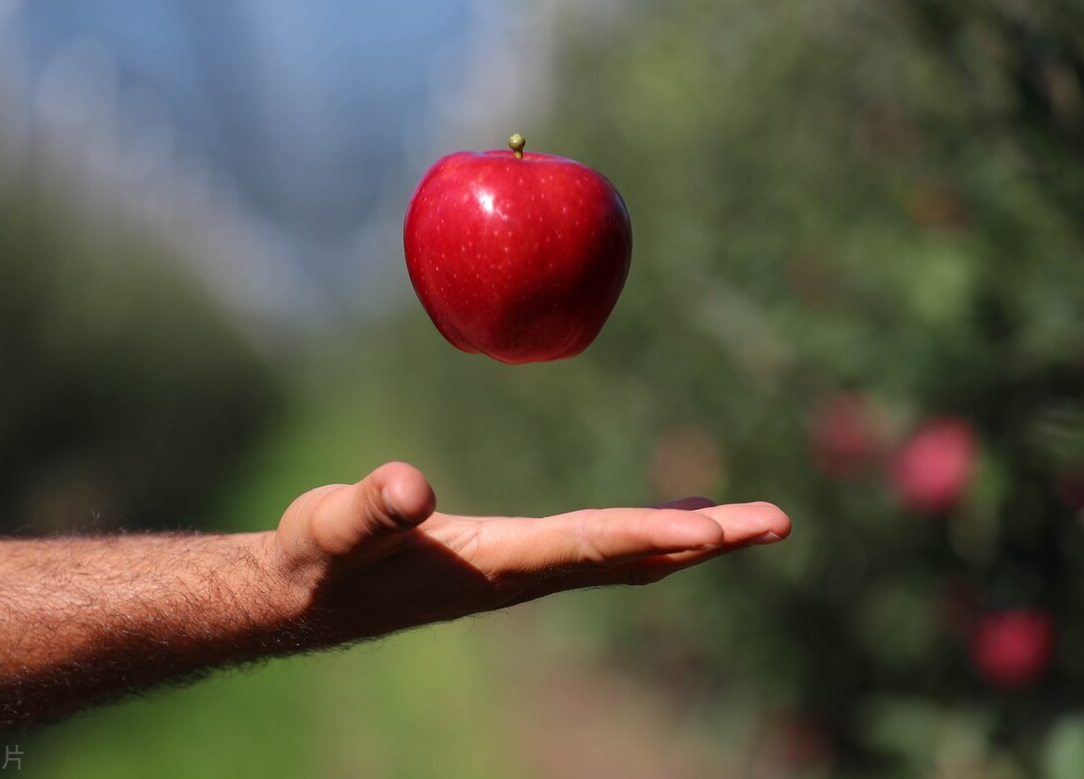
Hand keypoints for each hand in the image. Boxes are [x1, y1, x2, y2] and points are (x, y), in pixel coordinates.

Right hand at [269, 462, 790, 643]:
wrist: (305, 597)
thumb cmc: (317, 559)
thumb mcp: (332, 527)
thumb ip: (369, 510)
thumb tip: (409, 487)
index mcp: (490, 566)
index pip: (584, 546)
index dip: (648, 534)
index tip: (715, 529)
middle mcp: (520, 578)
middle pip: (629, 557)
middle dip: (704, 541)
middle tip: (778, 522)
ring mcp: (520, 576)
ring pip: (621, 559)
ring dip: (686, 541)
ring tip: (746, 523)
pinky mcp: (511, 567)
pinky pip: (597, 553)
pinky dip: (644, 538)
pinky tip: (665, 529)